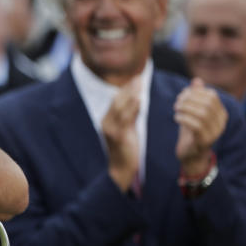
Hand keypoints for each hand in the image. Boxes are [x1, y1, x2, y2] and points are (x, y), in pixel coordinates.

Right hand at [102, 76, 140, 191]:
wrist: (121, 168)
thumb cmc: (126, 148)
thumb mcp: (127, 128)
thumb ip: (130, 114)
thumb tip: (137, 98)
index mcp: (106, 120)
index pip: (115, 100)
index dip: (125, 89)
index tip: (135, 78)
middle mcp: (106, 123)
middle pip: (116, 101)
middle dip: (128, 88)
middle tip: (138, 77)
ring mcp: (111, 129)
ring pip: (120, 107)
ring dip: (131, 95)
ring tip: (140, 84)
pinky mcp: (118, 136)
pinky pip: (126, 118)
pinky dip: (132, 108)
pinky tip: (140, 99)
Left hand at [174, 78, 226, 175]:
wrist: (190, 155)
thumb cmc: (191, 131)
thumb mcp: (192, 111)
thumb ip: (196, 96)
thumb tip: (196, 80)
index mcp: (221, 113)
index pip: (212, 96)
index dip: (196, 92)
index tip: (182, 95)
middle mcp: (221, 123)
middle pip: (208, 103)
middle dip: (190, 99)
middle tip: (177, 102)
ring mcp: (215, 132)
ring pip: (202, 114)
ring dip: (186, 108)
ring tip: (176, 109)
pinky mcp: (205, 141)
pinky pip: (196, 126)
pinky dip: (184, 118)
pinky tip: (176, 117)